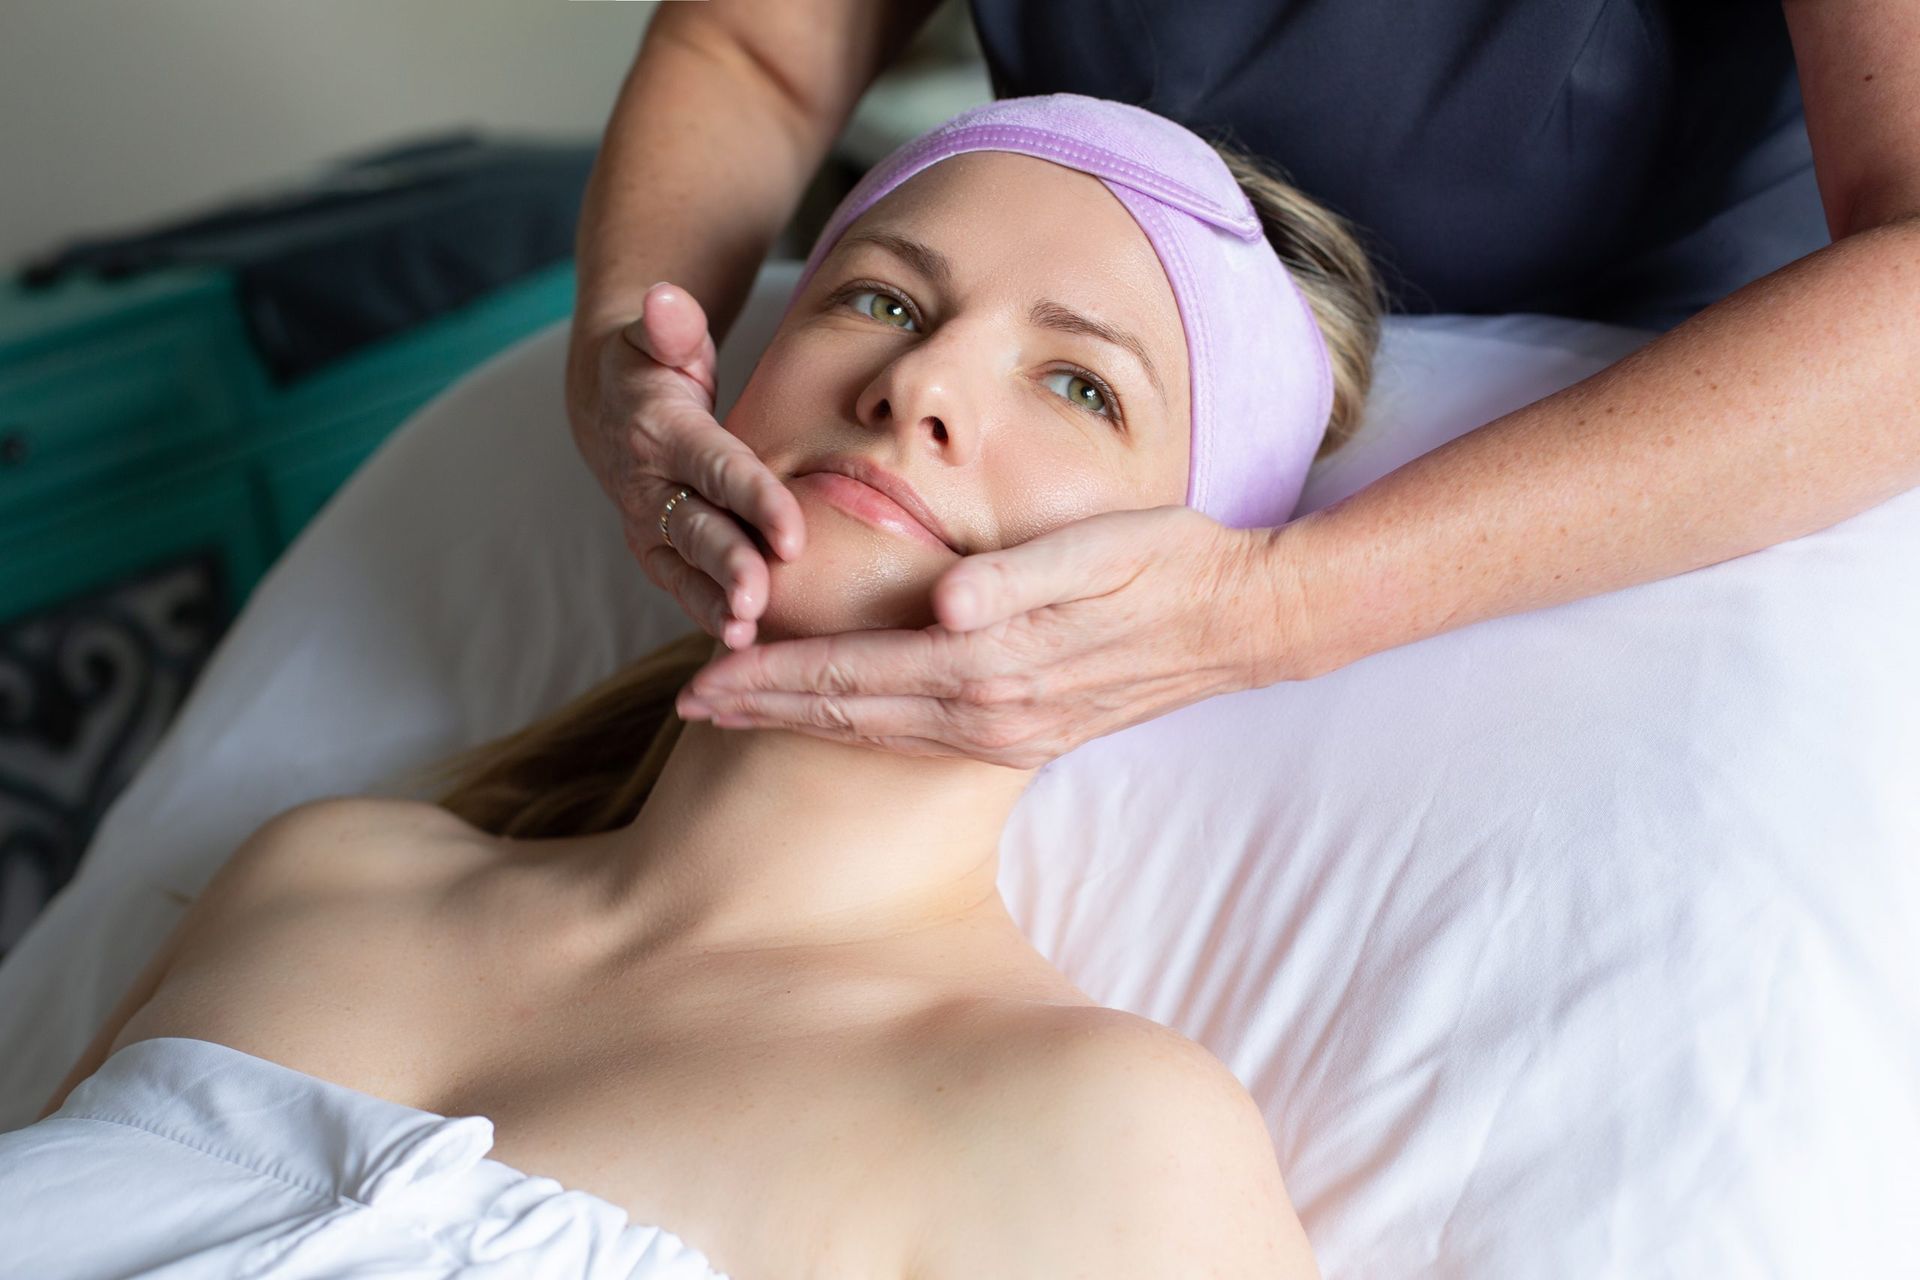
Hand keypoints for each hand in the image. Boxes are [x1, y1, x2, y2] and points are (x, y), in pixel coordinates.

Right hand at [568, 282, 806, 648]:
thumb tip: (665, 301)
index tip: (792, 531)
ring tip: (748, 633)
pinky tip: (745, 649)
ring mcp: (651, 527)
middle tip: (759, 598)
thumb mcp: (658, 336)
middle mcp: (650, 486)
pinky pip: (685, 590)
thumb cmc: (656, 363)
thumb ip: (668, 325)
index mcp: (663, 431)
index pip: (716, 468)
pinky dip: (709, 618)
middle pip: (698, 530)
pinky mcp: (660, 554)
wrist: (610, 405)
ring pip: (688, 571)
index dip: (753, 499)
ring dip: (716, 604)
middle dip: (729, 567)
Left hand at [673, 506, 1320, 765]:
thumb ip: (1018, 578)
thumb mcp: (1099, 550)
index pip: (855, 676)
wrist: (1244, 620)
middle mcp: (993, 713)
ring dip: (803, 723)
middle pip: (852, 717)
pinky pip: (920, 740)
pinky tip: (837, 721)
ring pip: (879, 736)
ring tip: (739, 714)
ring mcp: (1010, 733)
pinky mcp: (1029, 734)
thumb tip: (944, 602)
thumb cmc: (1167, 564)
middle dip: (764, 709)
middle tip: (687, 708)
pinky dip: (862, 730)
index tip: (700, 678)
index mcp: (994, 666)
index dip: (771, 678)